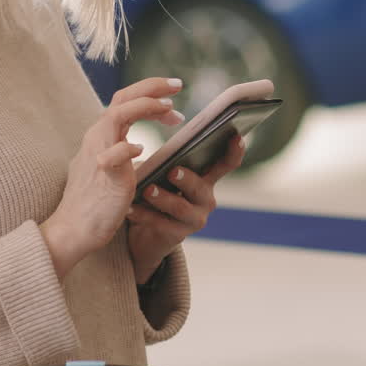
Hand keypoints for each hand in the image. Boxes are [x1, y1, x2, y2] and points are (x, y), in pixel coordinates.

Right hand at [41, 78, 185, 278]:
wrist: (74, 228)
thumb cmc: (95, 200)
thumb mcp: (108, 167)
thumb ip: (119, 152)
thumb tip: (138, 145)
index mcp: (101, 135)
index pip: (124, 101)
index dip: (149, 93)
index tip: (172, 100)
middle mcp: (97, 138)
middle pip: (122, 98)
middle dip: (152, 87)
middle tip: (178, 85)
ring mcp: (98, 154)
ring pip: (117, 115)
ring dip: (146, 107)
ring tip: (170, 110)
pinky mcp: (105, 176)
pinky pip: (115, 154)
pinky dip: (129, 147)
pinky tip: (143, 149)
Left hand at [126, 134, 245, 283]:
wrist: (146, 231)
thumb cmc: (157, 190)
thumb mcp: (166, 172)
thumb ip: (170, 157)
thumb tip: (154, 130)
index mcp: (206, 178)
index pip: (226, 163)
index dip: (234, 151)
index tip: (236, 136)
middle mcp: (206, 198)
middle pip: (200, 187)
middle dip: (187, 179)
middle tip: (173, 171)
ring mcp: (194, 218)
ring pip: (180, 207)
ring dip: (163, 198)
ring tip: (148, 190)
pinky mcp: (178, 235)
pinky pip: (161, 224)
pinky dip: (144, 214)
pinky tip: (130, 208)